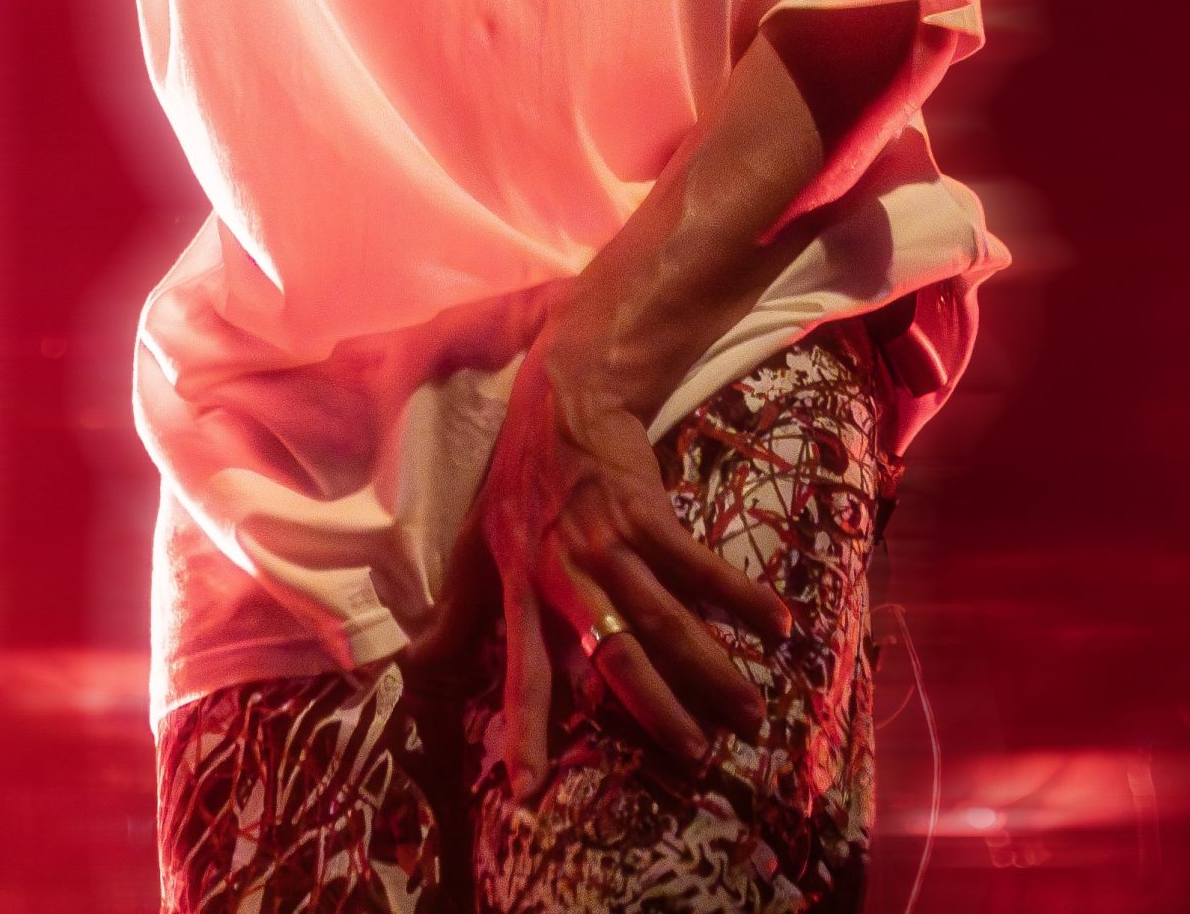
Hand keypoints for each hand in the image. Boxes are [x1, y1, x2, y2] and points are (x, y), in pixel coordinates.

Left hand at [403, 344, 793, 803]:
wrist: (564, 394)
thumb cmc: (518, 475)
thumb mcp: (474, 541)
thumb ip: (454, 610)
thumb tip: (411, 665)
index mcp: (520, 586)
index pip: (522, 669)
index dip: (523, 729)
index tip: (527, 794)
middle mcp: (563, 570)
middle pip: (612, 653)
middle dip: (655, 710)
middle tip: (697, 759)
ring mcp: (606, 540)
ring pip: (662, 617)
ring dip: (710, 667)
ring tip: (751, 713)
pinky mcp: (646, 510)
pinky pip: (699, 563)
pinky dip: (740, 595)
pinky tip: (778, 625)